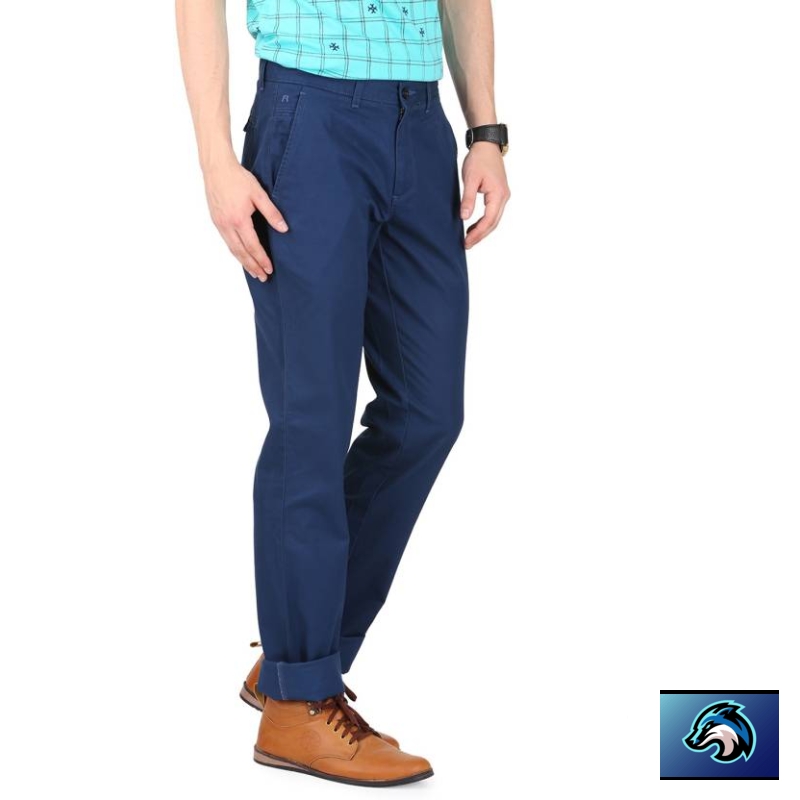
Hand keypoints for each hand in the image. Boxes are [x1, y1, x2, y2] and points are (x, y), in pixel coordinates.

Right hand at [203, 159, 287, 281]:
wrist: (216, 168)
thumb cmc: (238, 178)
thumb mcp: (259, 194)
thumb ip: (271, 212)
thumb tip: (284, 229)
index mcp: (239, 220)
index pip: (252, 246)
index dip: (262, 259)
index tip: (270, 269)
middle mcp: (227, 225)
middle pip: (241, 252)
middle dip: (253, 266)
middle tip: (263, 277)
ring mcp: (219, 224)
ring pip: (232, 249)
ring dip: (243, 262)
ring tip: (253, 272)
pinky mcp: (216, 221)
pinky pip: (227, 242)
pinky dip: (235, 252)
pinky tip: (241, 256)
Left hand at [460, 143, 510, 248]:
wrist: (487, 145)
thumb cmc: (478, 159)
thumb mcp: (470, 179)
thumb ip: (467, 199)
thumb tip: (464, 218)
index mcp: (498, 194)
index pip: (488, 220)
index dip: (477, 233)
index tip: (466, 242)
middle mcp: (504, 197)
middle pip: (493, 223)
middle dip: (480, 235)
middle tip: (466, 245)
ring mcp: (503, 196)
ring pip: (494, 219)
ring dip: (482, 230)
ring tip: (469, 239)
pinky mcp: (499, 194)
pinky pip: (493, 213)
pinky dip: (484, 222)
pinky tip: (473, 226)